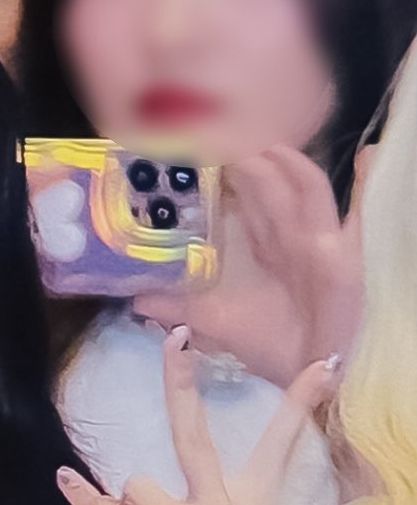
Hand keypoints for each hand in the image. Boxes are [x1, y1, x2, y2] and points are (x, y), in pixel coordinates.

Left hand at [135, 146, 364, 389]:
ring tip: (260, 137)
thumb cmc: (272, 349)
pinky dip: (367, 184)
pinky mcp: (345, 259)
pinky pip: (360, 216)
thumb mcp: (215, 325)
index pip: (247, 197)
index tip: (200, 143)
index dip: (228, 172)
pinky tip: (368, 154)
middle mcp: (292, 236)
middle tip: (222, 125)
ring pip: (303, 189)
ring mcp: (319, 242)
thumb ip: (177, 308)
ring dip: (284, 162)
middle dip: (250, 154)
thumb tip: (136, 298)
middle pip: (272, 184)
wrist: (309, 379)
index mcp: (267, 245)